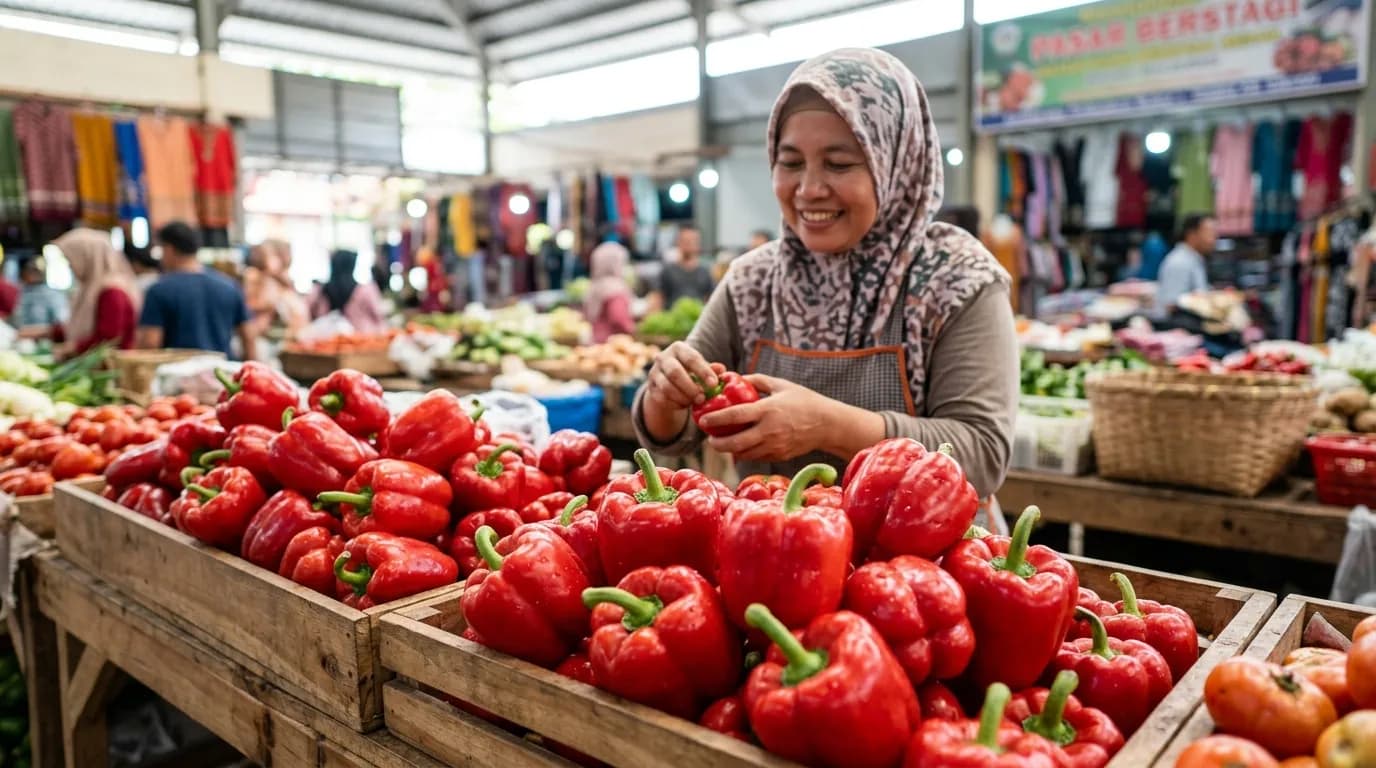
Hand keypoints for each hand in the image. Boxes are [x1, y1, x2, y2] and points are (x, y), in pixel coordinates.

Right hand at [645, 342, 717, 410]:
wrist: (669, 381)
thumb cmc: (691, 371)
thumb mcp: (701, 367)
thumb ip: (711, 369)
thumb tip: (721, 370)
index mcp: (678, 348)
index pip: (691, 358)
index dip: (703, 371)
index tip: (714, 384)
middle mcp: (663, 358)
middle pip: (675, 372)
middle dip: (690, 387)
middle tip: (702, 398)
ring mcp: (654, 373)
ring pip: (667, 387)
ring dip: (683, 397)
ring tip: (695, 402)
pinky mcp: (651, 388)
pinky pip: (662, 398)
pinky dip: (675, 403)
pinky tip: (685, 404)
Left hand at [701, 375, 832, 461]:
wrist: (828, 424)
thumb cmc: (805, 401)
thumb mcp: (781, 385)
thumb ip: (757, 380)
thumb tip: (736, 378)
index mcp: (768, 410)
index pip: (735, 416)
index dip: (716, 420)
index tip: (703, 420)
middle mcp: (769, 431)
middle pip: (735, 443)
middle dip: (717, 443)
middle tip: (709, 439)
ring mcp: (774, 446)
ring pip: (744, 454)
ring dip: (730, 450)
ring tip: (722, 443)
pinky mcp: (779, 456)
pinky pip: (756, 457)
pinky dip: (745, 454)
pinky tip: (740, 447)